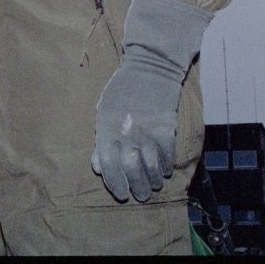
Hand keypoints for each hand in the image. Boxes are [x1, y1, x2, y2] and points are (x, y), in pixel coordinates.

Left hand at [90, 0, 210, 202]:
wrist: (149, 68)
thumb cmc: (121, 93)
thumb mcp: (103, 113)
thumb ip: (101, 141)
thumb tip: (97, 167)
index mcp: (106, 129)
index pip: (107, 165)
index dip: (114, 183)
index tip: (121, 193)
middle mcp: (126, 133)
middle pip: (131, 169)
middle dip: (137, 187)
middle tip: (141, 195)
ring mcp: (147, 131)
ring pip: (151, 166)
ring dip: (152, 181)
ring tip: (153, 185)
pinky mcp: (166, 128)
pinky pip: (167, 155)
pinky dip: (166, 166)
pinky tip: (164, 170)